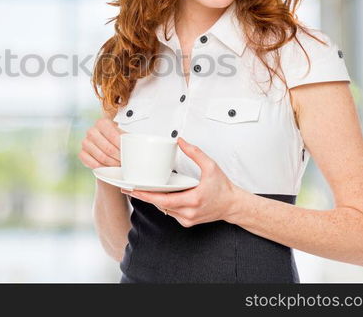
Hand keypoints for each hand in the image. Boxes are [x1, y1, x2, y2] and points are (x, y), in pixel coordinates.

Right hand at [79, 117, 123, 168]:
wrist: (104, 141)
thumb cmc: (114, 138)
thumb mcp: (121, 133)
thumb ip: (128, 138)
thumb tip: (137, 146)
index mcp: (102, 123)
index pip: (113, 136)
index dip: (122, 147)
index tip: (128, 154)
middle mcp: (91, 131)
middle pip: (108, 148)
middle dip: (118, 158)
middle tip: (125, 162)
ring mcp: (85, 142)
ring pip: (101, 157)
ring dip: (112, 164)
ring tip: (119, 166)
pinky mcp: (82, 153)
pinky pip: (93, 163)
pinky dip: (103, 168)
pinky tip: (109, 168)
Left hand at [122, 137, 240, 225]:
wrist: (232, 205)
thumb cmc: (223, 188)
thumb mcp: (211, 166)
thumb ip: (195, 153)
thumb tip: (181, 141)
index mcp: (193, 200)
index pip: (164, 200)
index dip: (147, 195)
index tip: (135, 189)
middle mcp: (189, 213)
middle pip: (159, 205)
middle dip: (144, 196)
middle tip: (129, 188)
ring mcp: (187, 219)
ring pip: (163, 209)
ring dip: (153, 199)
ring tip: (140, 189)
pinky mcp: (187, 222)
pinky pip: (170, 212)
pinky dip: (163, 204)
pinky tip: (158, 195)